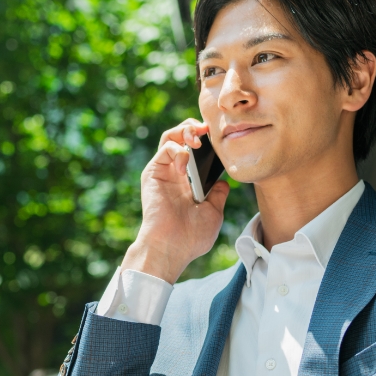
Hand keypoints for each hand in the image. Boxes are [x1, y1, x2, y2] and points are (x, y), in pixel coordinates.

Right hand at [122, 119, 229, 283]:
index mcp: (188, 183)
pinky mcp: (152, 173)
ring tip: (197, 139)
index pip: (196, 152)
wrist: (171, 248)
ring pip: (170, 137)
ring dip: (185, 131)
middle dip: (194, 128)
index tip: (220, 139)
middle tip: (206, 131)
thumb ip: (218, 195)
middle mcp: (174, 174)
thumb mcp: (214, 213)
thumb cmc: (191, 237)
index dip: (207, 140)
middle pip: (182, 137)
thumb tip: (223, 183)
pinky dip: (178, 151)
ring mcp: (163, 172)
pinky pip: (165, 149)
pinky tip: (186, 165)